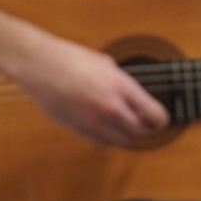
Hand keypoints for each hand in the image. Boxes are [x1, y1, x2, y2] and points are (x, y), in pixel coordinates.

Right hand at [8, 34, 168, 146]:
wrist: (39, 65)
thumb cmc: (70, 58)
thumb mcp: (106, 64)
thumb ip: (122, 83)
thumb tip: (133, 97)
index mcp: (121, 86)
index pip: (154, 114)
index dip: (162, 120)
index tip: (162, 120)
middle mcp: (110, 106)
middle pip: (140, 131)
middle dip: (145, 128)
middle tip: (144, 123)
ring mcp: (93, 120)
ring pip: (122, 140)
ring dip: (127, 135)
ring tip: (125, 125)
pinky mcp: (78, 128)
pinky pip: (102, 142)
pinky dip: (109, 137)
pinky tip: (107, 128)